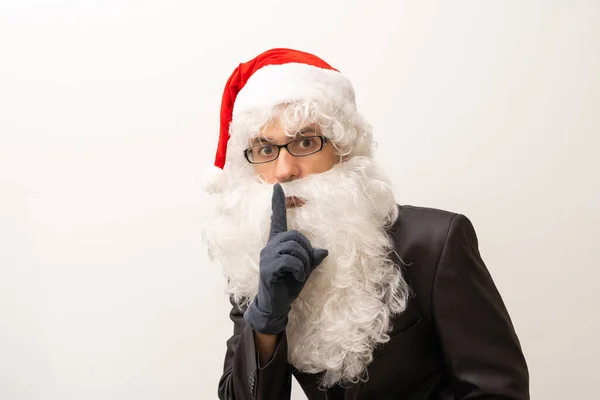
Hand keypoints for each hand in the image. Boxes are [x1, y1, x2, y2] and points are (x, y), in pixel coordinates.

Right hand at [244, 184, 327, 333]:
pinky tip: (298, 276)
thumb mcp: (304, 269)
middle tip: (305, 266)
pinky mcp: (268, 268)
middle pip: (295, 236)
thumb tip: (324, 251)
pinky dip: (300, 269)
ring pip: (294, 248)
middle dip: (306, 251)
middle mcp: (270, 246)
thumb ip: (312, 258)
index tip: (277, 187)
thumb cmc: (287, 284)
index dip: (277, 203)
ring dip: (304, 262)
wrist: (275, 304)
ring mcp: (267, 256)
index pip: (277, 219)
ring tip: (300, 273)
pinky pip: (290, 261)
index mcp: (277, 243)